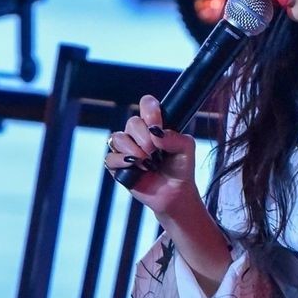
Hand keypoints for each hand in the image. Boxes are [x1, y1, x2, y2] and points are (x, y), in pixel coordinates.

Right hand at [105, 95, 198, 216]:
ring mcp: (126, 149)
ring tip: (147, 163)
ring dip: (133, 150)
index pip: (146, 104)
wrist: (175, 192)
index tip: (157, 126)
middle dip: (144, 138)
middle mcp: (138, 134)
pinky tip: (135, 167)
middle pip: (132, 122)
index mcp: (154, 125)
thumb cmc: (180, 168)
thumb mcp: (186, 149)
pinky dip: (122, 161)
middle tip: (154, 152)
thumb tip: (156, 133)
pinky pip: (111, 157)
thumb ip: (176, 137)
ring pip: (118, 138)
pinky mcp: (118, 165)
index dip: (150, 111)